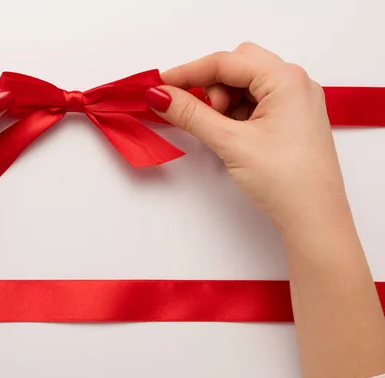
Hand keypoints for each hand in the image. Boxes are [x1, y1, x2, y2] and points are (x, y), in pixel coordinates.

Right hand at [146, 43, 347, 230]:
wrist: (314, 219)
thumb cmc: (284, 180)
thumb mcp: (231, 142)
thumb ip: (191, 114)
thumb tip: (160, 95)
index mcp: (286, 79)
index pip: (226, 62)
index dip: (189, 71)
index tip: (159, 85)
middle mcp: (295, 83)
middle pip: (238, 66)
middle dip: (210, 85)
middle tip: (195, 112)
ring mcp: (295, 102)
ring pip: (246, 85)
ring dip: (223, 101)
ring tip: (218, 131)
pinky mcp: (292, 121)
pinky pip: (256, 103)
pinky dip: (235, 113)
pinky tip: (229, 135)